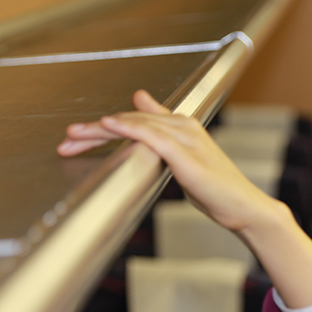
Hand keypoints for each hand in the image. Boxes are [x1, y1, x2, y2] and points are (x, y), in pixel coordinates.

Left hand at [58, 90, 311, 307]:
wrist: (244, 208)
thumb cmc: (216, 190)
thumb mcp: (184, 159)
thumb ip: (163, 135)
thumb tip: (142, 103)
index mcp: (183, 126)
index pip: (136, 119)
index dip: (104, 128)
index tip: (77, 138)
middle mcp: (184, 126)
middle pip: (131, 120)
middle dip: (94, 131)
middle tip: (67, 139)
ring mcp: (186, 139)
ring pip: (136, 124)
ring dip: (101, 129)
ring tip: (75, 136)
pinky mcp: (186, 155)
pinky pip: (151, 135)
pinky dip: (128, 128)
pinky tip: (109, 126)